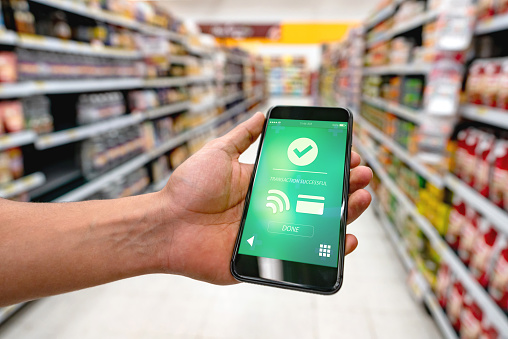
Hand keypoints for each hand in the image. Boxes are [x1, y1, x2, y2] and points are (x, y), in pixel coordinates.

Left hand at [160, 112, 371, 284]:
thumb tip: (264, 114)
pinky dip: (329, 251)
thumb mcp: (219, 153)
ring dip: (345, 213)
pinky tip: (347, 239)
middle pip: (317, 198)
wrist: (166, 225)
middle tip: (362, 175)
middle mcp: (273, 207)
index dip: (328, 164)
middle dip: (344, 185)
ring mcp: (273, 233)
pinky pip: (304, 257)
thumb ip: (243, 136)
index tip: (348, 154)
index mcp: (264, 183)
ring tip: (362, 198)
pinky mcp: (268, 257)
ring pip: (317, 225)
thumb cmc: (188, 188)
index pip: (305, 173)